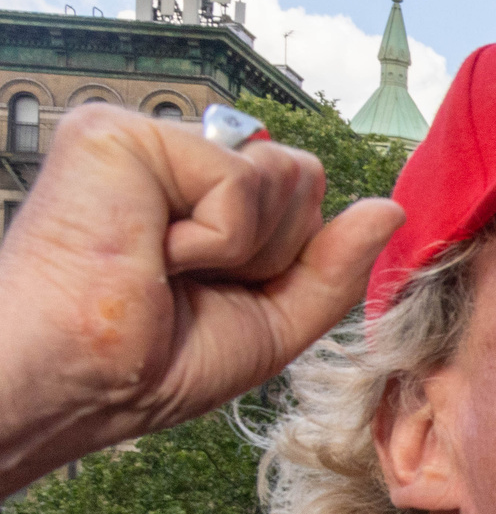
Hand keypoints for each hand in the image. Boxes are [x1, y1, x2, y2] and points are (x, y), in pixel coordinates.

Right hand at [0, 104, 402, 489]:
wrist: (86, 382)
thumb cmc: (157, 361)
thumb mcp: (275, 318)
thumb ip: (333, 263)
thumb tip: (391, 209)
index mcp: (196, 193)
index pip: (301, 193)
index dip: (282, 257)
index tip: (211, 290)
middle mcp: (169, 155)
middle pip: (301, 176)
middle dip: (268, 250)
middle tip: (186, 281)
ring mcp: (142, 136)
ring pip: (280, 175)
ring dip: (239, 249)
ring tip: (165, 267)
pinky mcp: (116, 132)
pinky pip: (238, 180)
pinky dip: (213, 239)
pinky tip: (152, 251)